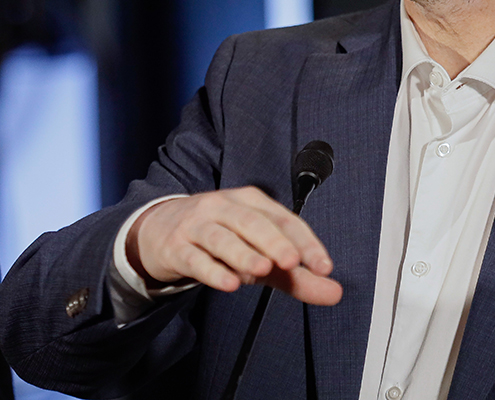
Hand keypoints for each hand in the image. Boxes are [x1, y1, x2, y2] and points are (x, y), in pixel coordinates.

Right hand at [127, 187, 341, 305]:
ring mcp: (198, 225)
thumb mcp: (262, 255)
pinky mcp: (176, 247)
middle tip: (292, 262)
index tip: (323, 266)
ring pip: (222, 237)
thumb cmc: (221, 241)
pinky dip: (212, 270)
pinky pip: (195, 258)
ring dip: (243, 253)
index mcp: (251, 203)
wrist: (160, 231)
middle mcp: (225, 207)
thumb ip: (297, 276)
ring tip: (261, 270)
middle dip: (274, 241)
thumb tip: (334, 292)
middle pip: (252, 222)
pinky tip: (228, 283)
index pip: (284, 219)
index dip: (306, 242)